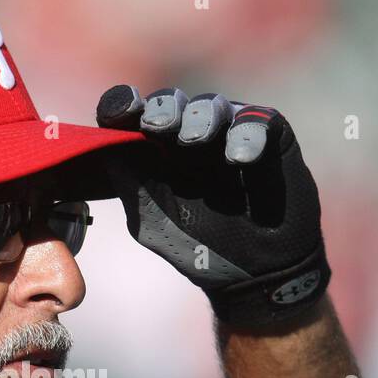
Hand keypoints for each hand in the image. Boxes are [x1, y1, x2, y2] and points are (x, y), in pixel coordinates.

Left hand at [95, 85, 330, 328]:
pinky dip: (247, 134)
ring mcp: (230, 132)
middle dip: (162, 109)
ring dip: (201, 118)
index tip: (120, 111)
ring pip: (211, 105)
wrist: (257, 275)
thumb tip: (107, 149)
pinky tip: (239, 158)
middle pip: (170, 102)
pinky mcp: (270, 136)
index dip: (123, 106)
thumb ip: (131, 187)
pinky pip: (257, 121)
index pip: (133, 117)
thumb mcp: (155, 223)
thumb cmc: (201, 250)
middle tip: (158, 126)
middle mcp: (190, 135)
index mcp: (156, 154)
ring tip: (198, 142)